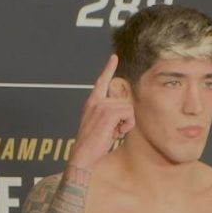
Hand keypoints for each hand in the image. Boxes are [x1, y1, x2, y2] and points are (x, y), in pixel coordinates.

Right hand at [69, 54, 134, 169]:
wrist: (83, 155)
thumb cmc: (92, 144)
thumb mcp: (101, 125)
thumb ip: (110, 115)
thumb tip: (125, 111)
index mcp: (92, 102)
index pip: (101, 82)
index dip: (108, 69)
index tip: (114, 57)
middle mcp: (96, 101)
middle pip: (124, 101)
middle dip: (125, 118)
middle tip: (114, 131)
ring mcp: (101, 106)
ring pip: (128, 108)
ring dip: (127, 123)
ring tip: (114, 133)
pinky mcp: (108, 113)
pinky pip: (129, 114)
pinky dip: (128, 125)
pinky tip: (117, 133)